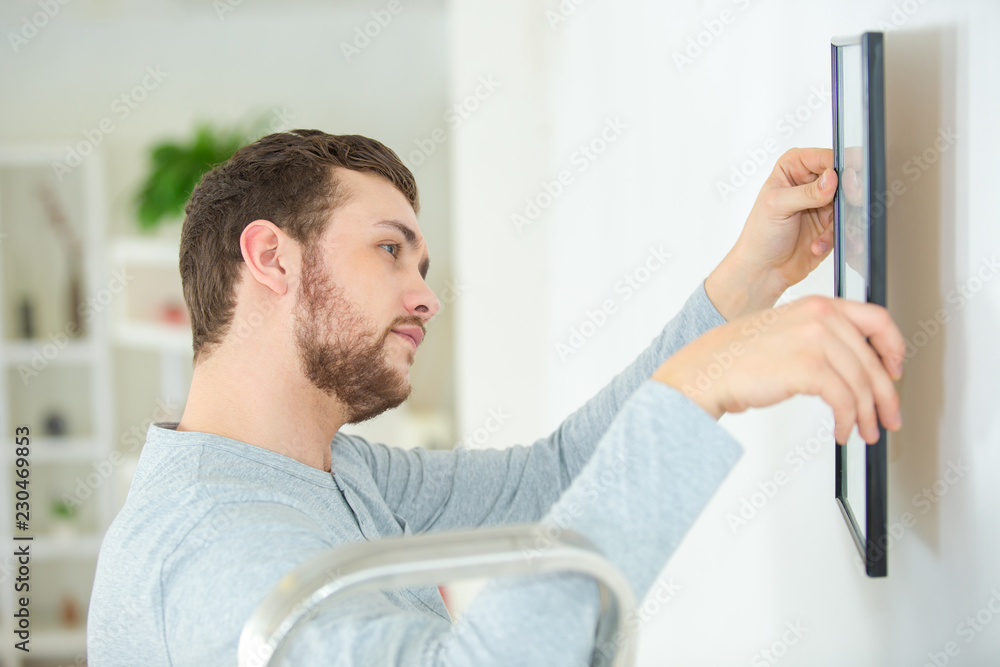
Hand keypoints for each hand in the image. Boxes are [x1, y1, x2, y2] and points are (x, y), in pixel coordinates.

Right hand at [651, 296, 904, 444]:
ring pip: (862, 384)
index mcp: (818, 304)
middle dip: (885, 396)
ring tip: (863, 431)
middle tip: (888, 416)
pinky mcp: (809, 368)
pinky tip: (842, 430)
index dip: (893, 349)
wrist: (708, 370)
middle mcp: (821, 317)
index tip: (894, 370)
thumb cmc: (736, 357)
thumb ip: (819, 336)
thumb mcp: (784, 331)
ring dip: (867, 415)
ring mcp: (816, 340)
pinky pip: (844, 400)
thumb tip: (852, 363)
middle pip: (873, 361)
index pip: (877, 320)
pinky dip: (848, 421)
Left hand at [705, 148, 838, 320]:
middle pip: (842, 178)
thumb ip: (806, 192)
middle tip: (849, 203)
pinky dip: (833, 237)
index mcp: (792, 169)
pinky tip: (817, 246)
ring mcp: (822, 204)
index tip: (844, 179)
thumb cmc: (760, 235)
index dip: (837, 166)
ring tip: (826, 232)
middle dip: (847, 192)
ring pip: (847, 202)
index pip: (822, 157)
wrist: (763, 270)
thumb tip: (831, 179)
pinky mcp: (830, 225)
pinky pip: (844, 225)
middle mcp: (809, 183)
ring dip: (839, 220)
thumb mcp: (777, 206)